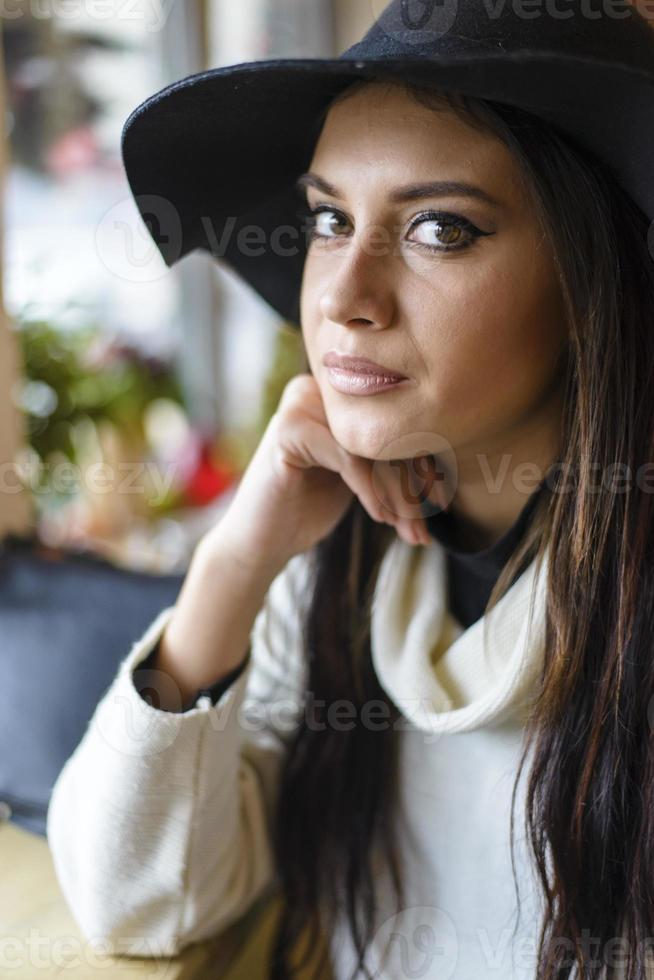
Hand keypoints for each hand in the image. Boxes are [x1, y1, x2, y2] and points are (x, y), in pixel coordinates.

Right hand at [204, 373, 438, 570]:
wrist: (263, 540)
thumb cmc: (312, 508)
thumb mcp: (361, 477)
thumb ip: (390, 456)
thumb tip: (449, 462)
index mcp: (338, 392)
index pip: (395, 422)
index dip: (423, 464)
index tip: (442, 504)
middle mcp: (320, 388)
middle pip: (386, 432)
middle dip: (412, 486)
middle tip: (425, 529)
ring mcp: (301, 403)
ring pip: (372, 446)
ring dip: (399, 495)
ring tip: (411, 531)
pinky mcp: (289, 429)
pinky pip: (349, 458)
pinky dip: (371, 491)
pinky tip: (380, 517)